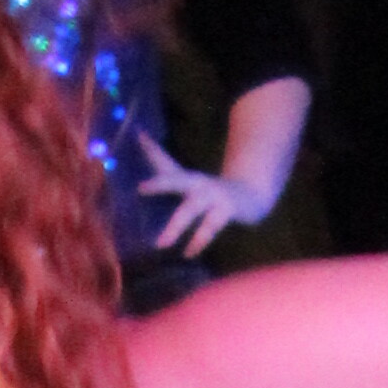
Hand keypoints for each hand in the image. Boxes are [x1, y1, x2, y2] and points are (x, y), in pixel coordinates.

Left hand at [136, 135, 271, 260]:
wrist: (250, 194)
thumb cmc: (208, 190)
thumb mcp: (185, 178)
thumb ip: (160, 160)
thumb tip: (138, 134)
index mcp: (185, 176)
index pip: (163, 161)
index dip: (150, 150)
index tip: (137, 137)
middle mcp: (197, 183)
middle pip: (176, 180)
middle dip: (159, 183)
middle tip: (141, 188)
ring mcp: (212, 196)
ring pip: (191, 210)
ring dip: (176, 226)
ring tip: (161, 244)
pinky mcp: (226, 210)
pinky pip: (210, 228)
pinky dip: (199, 241)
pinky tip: (189, 253)